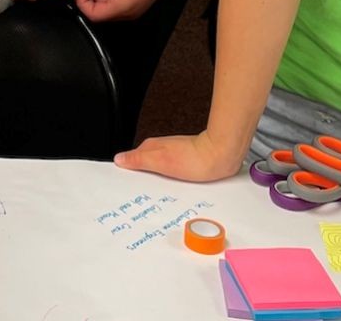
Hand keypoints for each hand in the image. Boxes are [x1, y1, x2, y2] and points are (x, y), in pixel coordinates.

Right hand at [114, 131, 243, 181]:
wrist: (221, 157)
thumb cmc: (195, 159)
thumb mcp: (161, 161)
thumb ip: (139, 160)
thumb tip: (119, 158)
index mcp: (152, 147)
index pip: (130, 158)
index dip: (125, 170)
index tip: (120, 184)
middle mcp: (161, 149)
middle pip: (143, 164)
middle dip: (138, 176)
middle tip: (135, 194)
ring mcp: (174, 155)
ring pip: (157, 169)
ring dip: (154, 179)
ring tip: (151, 194)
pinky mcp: (185, 163)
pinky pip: (170, 173)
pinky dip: (167, 180)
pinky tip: (170, 189)